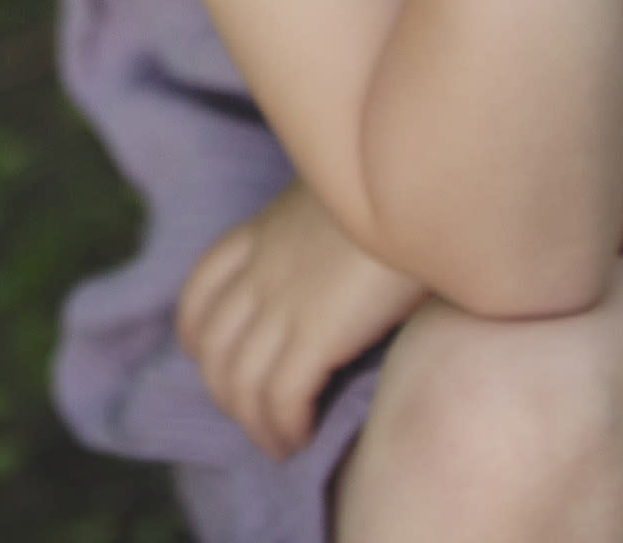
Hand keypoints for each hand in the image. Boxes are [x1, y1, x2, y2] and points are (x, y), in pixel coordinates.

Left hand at [175, 179, 427, 460]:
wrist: (423, 179)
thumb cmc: (400, 182)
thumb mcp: (343, 189)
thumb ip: (323, 219)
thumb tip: (339, 250)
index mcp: (266, 229)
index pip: (202, 289)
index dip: (199, 335)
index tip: (219, 361)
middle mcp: (262, 267)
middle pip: (213, 347)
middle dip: (227, 393)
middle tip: (261, 418)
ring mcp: (283, 301)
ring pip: (239, 383)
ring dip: (256, 425)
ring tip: (283, 444)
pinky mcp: (316, 331)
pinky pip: (280, 398)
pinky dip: (286, 425)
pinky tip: (306, 433)